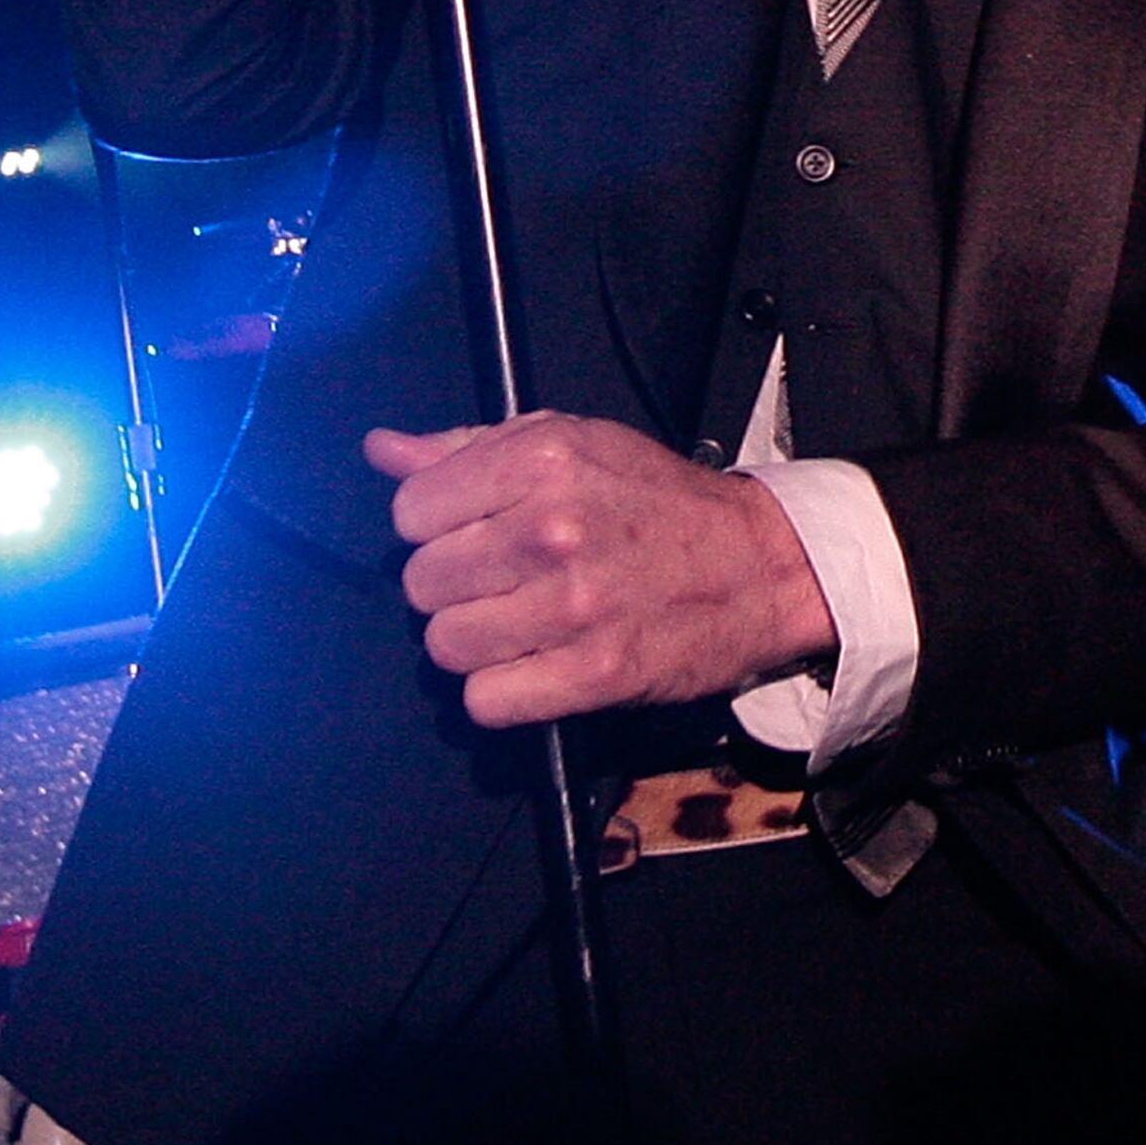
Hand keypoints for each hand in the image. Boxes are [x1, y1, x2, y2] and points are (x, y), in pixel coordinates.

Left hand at [376, 411, 836, 727]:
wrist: (761, 564)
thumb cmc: (662, 503)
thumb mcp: (576, 443)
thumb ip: (472, 448)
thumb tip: (384, 452)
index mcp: (543, 458)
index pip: (411, 511)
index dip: (437, 527)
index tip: (477, 533)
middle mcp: (552, 527)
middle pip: (422, 583)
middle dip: (456, 587)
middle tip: (508, 582)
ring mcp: (572, 603)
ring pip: (445, 645)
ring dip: (477, 644)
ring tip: (524, 624)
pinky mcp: (593, 670)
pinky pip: (486, 701)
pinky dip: (504, 692)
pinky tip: (539, 664)